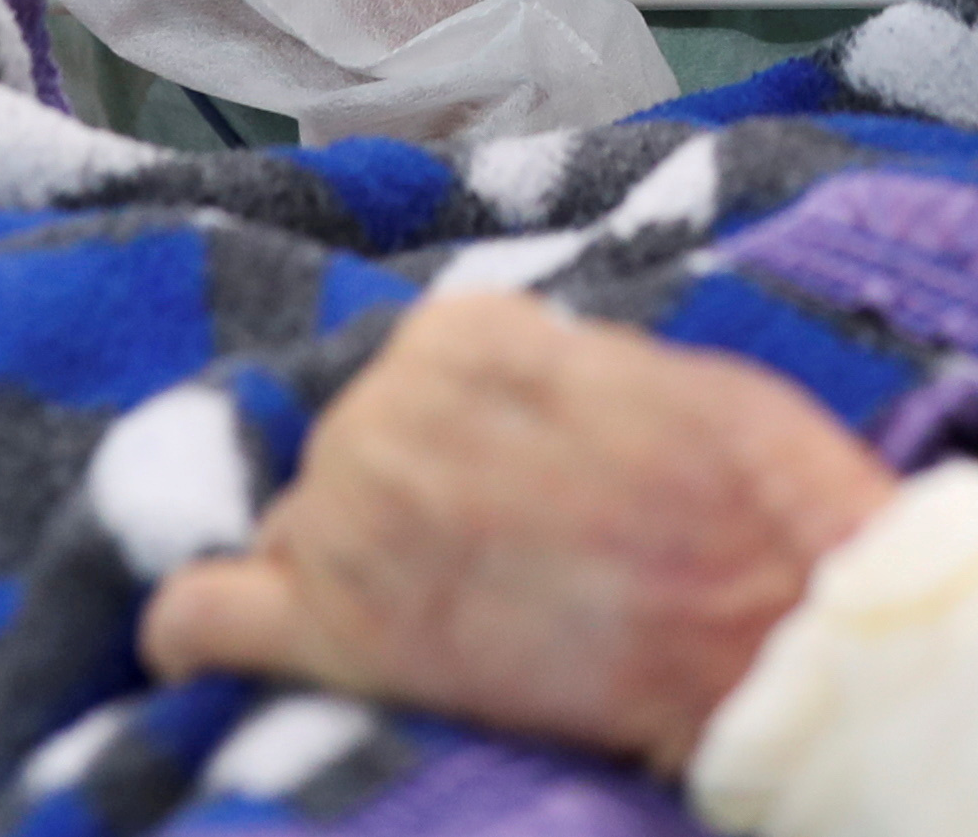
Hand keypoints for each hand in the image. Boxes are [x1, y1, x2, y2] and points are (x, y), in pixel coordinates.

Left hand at [138, 288, 902, 770]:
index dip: (459, 436)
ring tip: (448, 620)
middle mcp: (386, 408)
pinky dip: (200, 634)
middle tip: (501, 566)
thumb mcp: (658, 369)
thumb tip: (507, 400)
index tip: (508, 482)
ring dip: (347, 573)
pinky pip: (200, 621)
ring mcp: (351, 522)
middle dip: (408, 507)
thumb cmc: (754, 498)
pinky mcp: (336, 637)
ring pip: (296, 534)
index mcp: (463, 331)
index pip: (407, 373)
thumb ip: (545, 367)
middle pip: (348, 456)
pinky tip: (236, 646)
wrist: (777, 628)